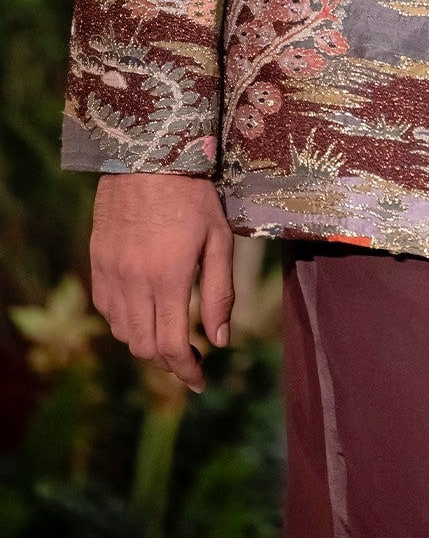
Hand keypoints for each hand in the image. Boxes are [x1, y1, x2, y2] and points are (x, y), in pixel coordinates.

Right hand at [90, 174, 233, 392]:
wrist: (147, 156)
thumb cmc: (193, 195)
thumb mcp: (218, 240)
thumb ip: (219, 292)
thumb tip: (221, 341)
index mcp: (168, 279)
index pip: (173, 347)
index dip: (188, 372)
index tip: (201, 381)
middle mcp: (134, 282)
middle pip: (145, 347)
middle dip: (169, 362)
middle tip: (191, 357)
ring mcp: (111, 273)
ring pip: (123, 332)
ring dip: (147, 343)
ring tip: (171, 333)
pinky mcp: (97, 262)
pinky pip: (107, 309)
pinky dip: (126, 322)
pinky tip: (145, 310)